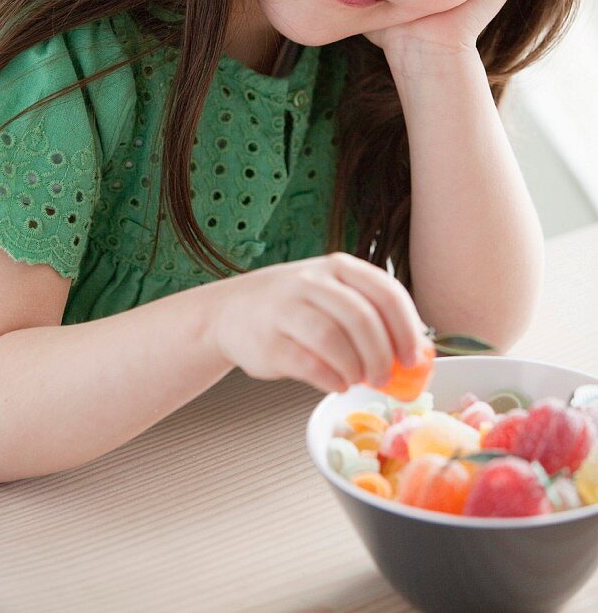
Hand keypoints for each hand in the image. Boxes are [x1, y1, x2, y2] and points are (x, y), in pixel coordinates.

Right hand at [210, 252, 427, 393]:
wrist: (231, 312)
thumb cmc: (294, 307)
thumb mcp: (333, 296)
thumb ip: (371, 314)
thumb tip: (417, 352)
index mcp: (337, 267)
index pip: (384, 291)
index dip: (406, 327)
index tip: (414, 357)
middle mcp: (310, 281)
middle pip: (360, 318)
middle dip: (381, 355)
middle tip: (387, 378)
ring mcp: (285, 308)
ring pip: (333, 339)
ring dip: (355, 368)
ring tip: (358, 380)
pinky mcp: (267, 340)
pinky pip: (307, 363)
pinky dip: (330, 378)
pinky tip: (335, 382)